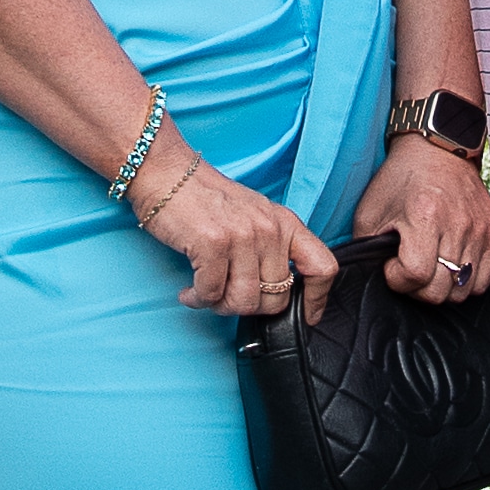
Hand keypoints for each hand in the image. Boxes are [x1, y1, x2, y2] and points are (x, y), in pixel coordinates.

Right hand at [140, 149, 340, 322]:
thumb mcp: (254, 215)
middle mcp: (270, 230)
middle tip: (226, 297)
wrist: (166, 172)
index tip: (307, 317)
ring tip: (205, 294)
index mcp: (286, 223)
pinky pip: (212, 294)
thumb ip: (271, 247)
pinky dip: (197, 299)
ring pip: (244, 302)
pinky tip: (189, 291)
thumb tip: (275, 291)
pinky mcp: (213, 244)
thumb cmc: (206, 198)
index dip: (317, 299)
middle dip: (248, 307)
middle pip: (276, 299)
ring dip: (220, 306)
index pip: (322, 267)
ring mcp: (243, 236)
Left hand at [346, 135, 489, 303]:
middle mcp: (458, 225)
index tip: (392, 266)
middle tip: (409, 269)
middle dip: (418, 288)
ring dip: (443, 287)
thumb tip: (375, 275)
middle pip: (441, 290)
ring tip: (431, 268)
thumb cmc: (402, 178)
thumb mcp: (371, 211)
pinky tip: (450, 266)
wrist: (438, 149)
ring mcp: (480, 230)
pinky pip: (483, 279)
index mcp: (425, 216)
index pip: (416, 275)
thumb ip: (369, 248)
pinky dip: (465, 281)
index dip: (398, 279)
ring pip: (463, 290)